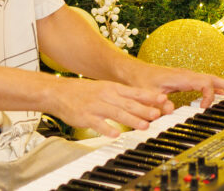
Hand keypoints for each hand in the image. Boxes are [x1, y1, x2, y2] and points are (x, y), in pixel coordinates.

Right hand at [47, 76, 172, 136]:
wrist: (60, 92)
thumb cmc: (86, 92)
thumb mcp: (106, 88)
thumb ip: (123, 96)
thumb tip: (143, 102)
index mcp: (113, 88)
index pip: (135, 92)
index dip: (150, 96)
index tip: (164, 99)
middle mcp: (106, 96)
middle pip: (128, 103)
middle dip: (144, 109)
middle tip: (158, 114)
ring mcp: (96, 106)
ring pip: (116, 113)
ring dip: (131, 120)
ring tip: (144, 126)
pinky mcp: (85, 117)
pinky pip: (97, 124)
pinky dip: (107, 129)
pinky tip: (116, 134)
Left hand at [128, 61, 223, 108]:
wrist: (133, 72)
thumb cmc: (140, 81)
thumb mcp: (146, 94)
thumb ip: (157, 103)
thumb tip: (170, 111)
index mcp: (181, 77)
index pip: (204, 83)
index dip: (208, 96)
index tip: (204, 108)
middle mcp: (186, 75)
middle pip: (212, 78)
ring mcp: (186, 77)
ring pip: (209, 80)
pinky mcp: (184, 80)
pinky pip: (204, 83)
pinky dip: (215, 87)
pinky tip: (220, 94)